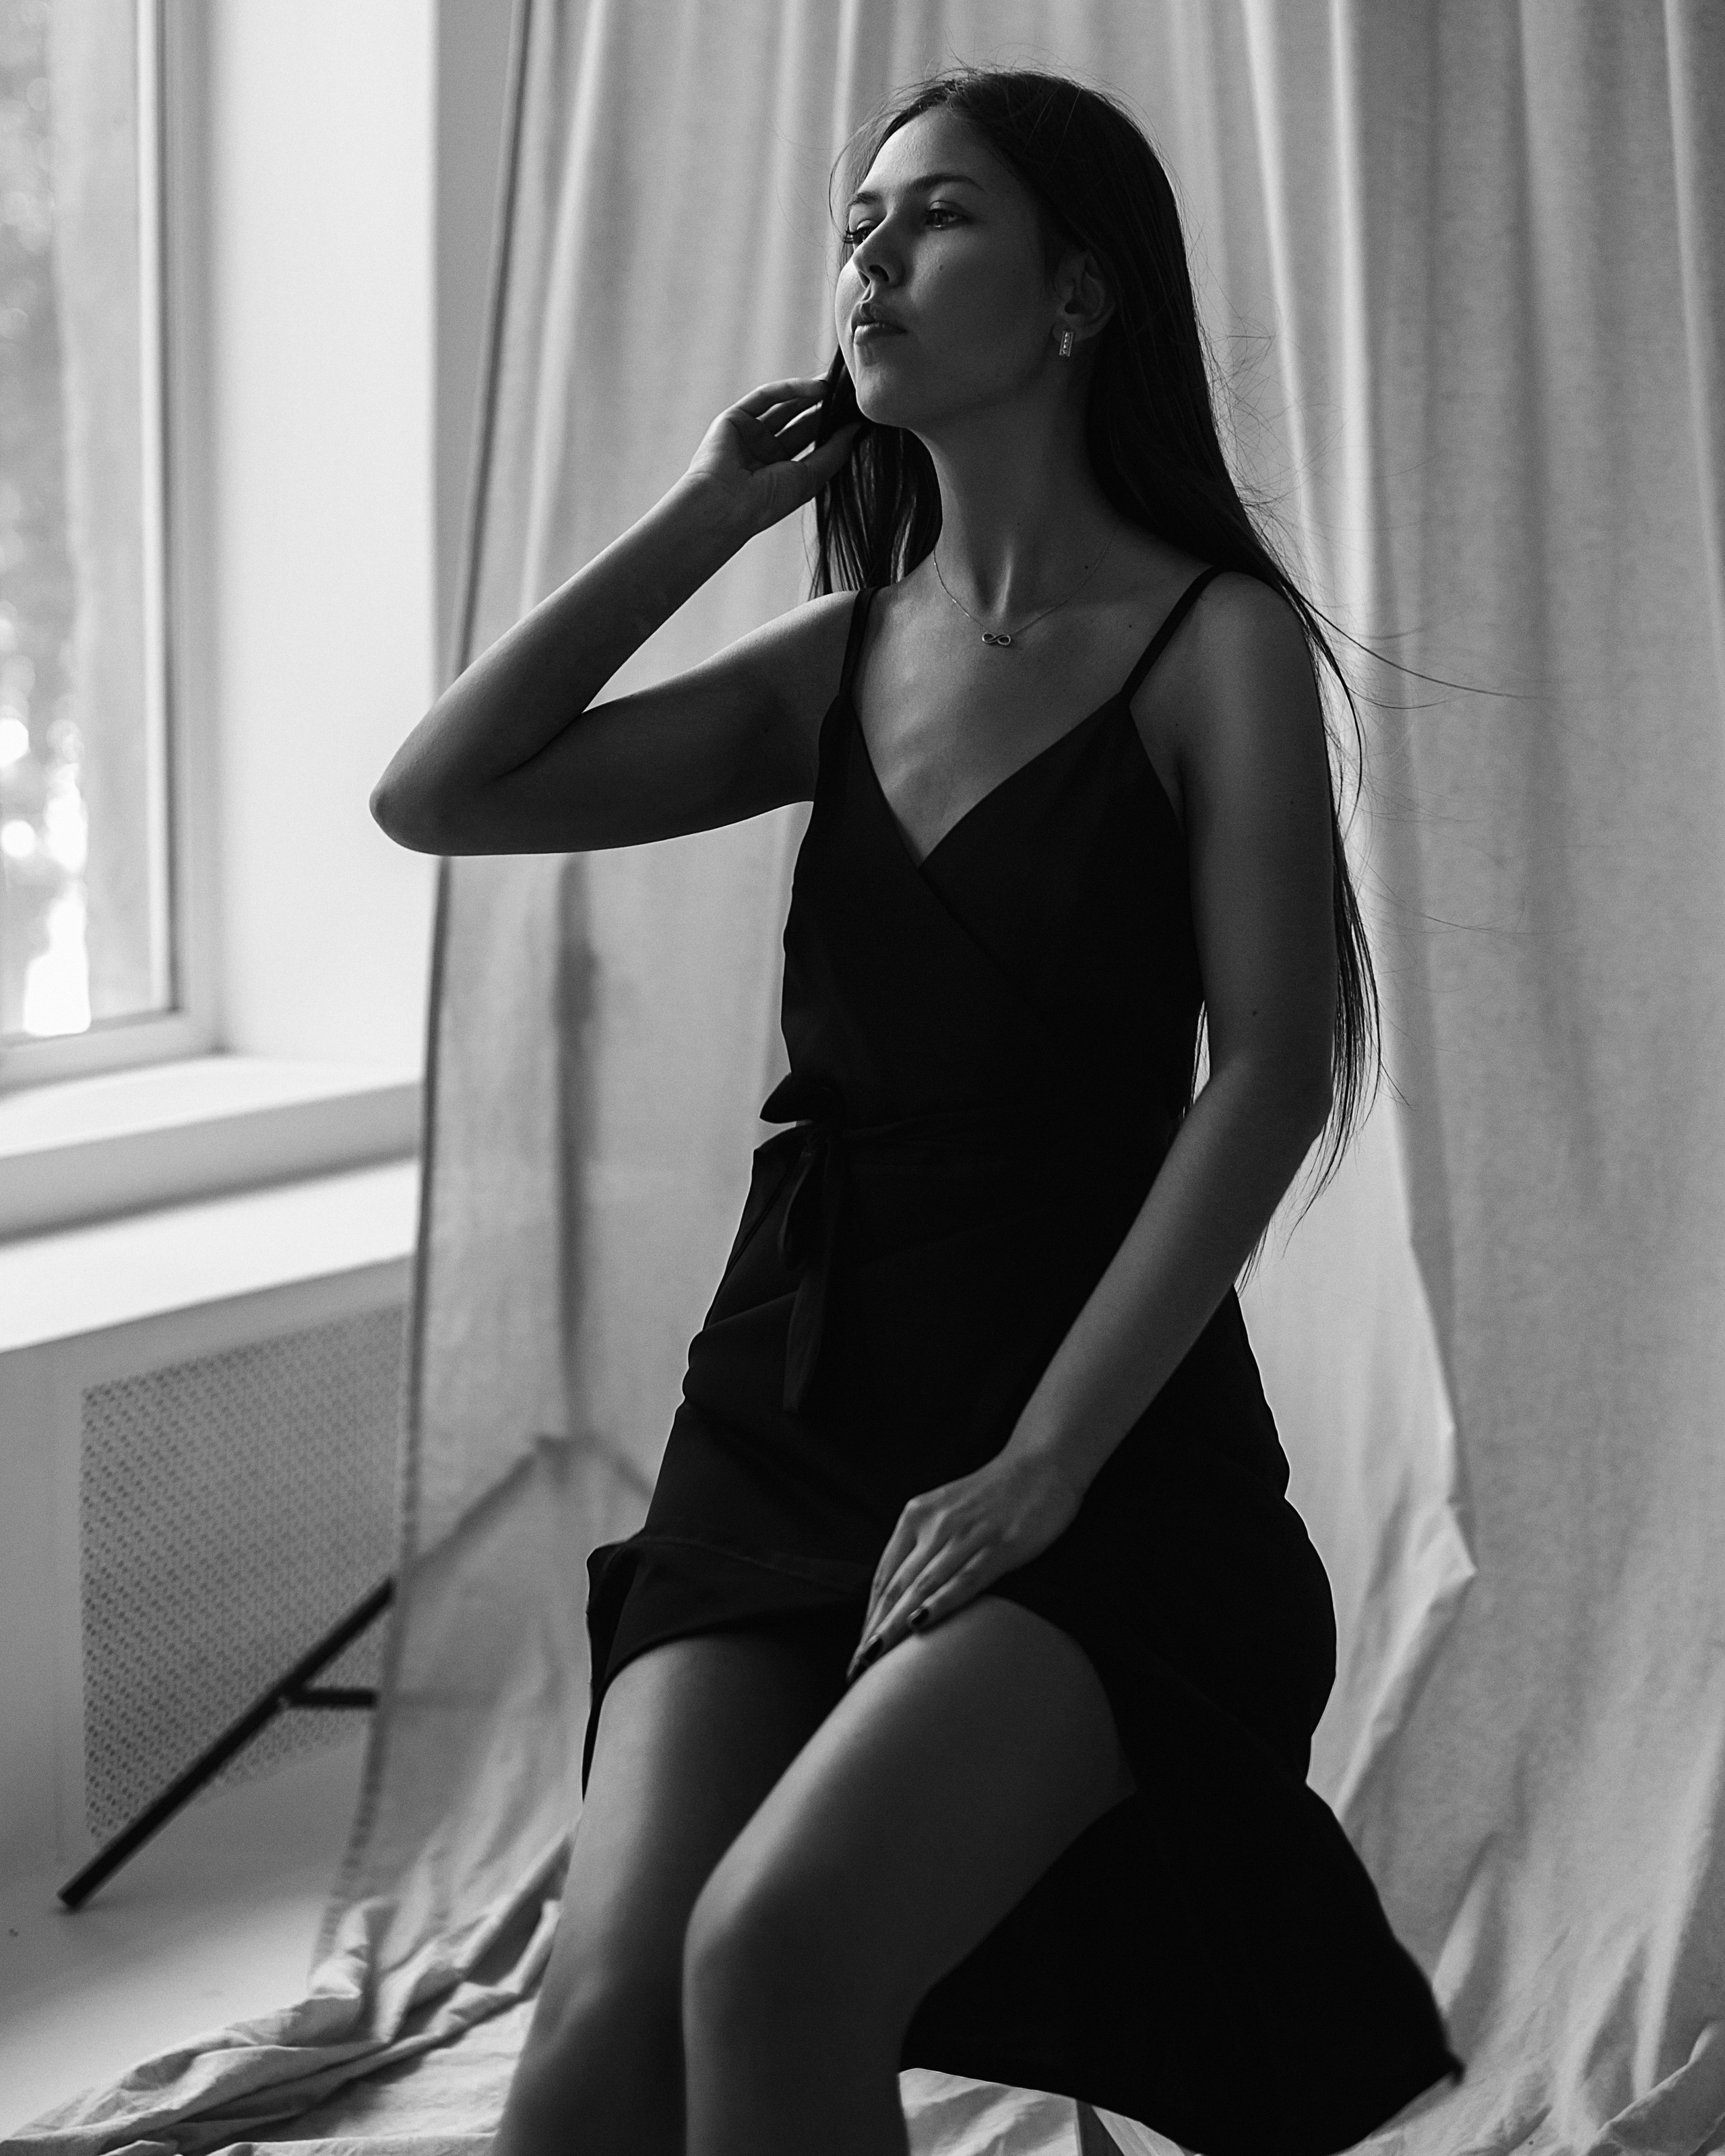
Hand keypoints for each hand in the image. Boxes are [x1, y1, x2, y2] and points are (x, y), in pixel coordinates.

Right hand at [683, 374, 862, 538]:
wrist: (725, 505)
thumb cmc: (765, 502)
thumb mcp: (810, 478)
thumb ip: (834, 452)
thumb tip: (856, 428)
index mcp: (780, 471)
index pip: (810, 441)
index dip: (832, 427)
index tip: (856, 413)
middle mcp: (764, 451)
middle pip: (799, 421)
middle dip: (824, 407)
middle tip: (850, 392)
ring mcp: (749, 433)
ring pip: (784, 406)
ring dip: (810, 394)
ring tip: (838, 385)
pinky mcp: (735, 418)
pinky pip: (766, 397)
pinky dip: (791, 389)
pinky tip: (816, 388)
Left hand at [845, 1451, 1086, 1683]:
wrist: (1042, 1462)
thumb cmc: (995, 1494)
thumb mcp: (947, 1511)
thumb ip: (924, 1544)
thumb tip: (903, 1594)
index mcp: (916, 1515)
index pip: (885, 1576)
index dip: (869, 1616)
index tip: (858, 1651)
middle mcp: (935, 1525)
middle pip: (897, 1587)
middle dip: (876, 1631)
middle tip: (857, 1668)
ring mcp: (967, 1534)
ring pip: (923, 1586)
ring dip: (897, 1626)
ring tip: (877, 1660)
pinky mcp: (1001, 1545)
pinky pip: (966, 1579)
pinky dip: (941, 1603)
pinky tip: (922, 1625)